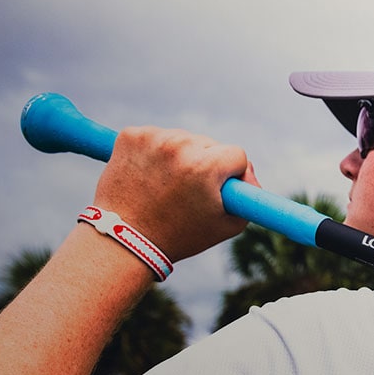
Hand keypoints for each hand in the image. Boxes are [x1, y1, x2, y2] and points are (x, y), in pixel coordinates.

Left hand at [91, 126, 256, 262]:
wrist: (123, 238)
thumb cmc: (179, 236)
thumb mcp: (228, 225)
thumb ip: (249, 198)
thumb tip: (249, 174)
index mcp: (205, 165)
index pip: (237, 154)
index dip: (234, 174)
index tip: (223, 188)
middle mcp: (179, 145)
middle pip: (209, 144)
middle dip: (207, 164)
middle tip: (192, 191)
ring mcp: (152, 138)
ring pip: (182, 139)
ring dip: (181, 158)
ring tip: (168, 186)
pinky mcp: (130, 135)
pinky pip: (156, 137)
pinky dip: (156, 153)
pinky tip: (150, 176)